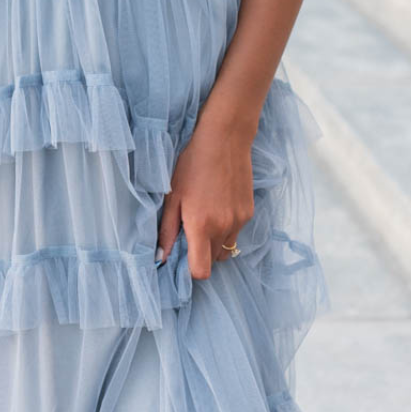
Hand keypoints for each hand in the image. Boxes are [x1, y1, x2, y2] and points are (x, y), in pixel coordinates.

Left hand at [156, 117, 255, 281]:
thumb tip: (161, 257)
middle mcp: (223, 228)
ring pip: (226, 248)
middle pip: (214, 261)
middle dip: (201, 253)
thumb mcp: (172, 196)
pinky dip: (227, 228)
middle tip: (191, 232)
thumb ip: (167, 230)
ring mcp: (239, 221)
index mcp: (201, 226)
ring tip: (206, 216)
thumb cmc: (192, 165)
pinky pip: (236, 232)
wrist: (224, 140)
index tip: (183, 256)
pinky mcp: (249, 212)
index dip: (191, 270)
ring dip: (215, 242)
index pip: (201, 271)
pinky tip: (218, 205)